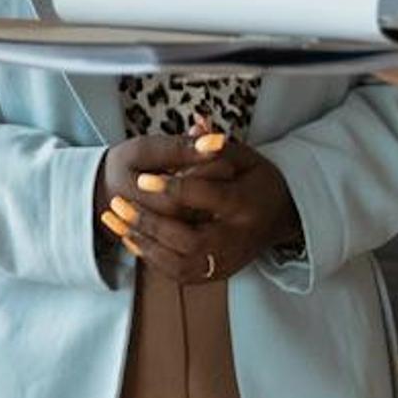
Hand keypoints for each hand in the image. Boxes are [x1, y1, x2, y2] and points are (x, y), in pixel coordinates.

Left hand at [96, 130, 297, 283]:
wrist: (280, 216)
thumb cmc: (257, 181)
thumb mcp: (245, 157)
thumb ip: (217, 145)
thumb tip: (197, 124)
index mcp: (246, 204)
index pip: (207, 198)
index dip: (173, 189)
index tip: (143, 179)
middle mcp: (237, 238)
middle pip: (189, 239)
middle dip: (150, 223)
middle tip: (118, 204)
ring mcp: (227, 260)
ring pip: (180, 262)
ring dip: (144, 243)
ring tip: (117, 222)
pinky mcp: (217, 273)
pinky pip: (180, 273)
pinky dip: (152, 258)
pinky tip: (131, 239)